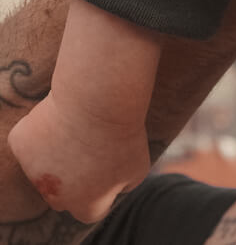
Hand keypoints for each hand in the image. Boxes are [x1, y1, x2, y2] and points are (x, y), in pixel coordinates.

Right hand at [7, 94, 148, 223]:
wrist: (96, 101)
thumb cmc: (123, 134)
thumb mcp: (137, 166)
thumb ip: (123, 185)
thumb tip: (113, 188)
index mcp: (85, 205)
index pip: (91, 211)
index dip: (103, 193)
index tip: (111, 172)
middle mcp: (54, 197)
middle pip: (63, 196)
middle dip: (76, 180)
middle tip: (94, 151)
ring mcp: (32, 171)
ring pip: (44, 167)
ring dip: (59, 153)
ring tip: (81, 127)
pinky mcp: (20, 144)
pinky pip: (30, 140)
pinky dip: (42, 130)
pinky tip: (60, 117)